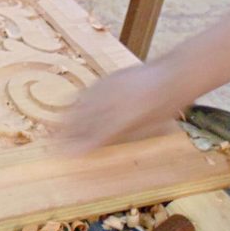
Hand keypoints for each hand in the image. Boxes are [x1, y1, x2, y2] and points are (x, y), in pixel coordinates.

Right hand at [62, 61, 187, 154]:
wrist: (171, 76)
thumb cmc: (165, 108)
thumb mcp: (147, 128)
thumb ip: (121, 137)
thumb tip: (99, 145)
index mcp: (123, 118)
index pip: (93, 135)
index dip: (78, 145)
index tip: (66, 154)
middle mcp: (110, 102)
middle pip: (81, 120)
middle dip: (67, 133)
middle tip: (58, 145)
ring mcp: (106, 88)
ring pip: (79, 106)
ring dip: (69, 119)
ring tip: (61, 130)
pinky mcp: (105, 79)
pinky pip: (85, 94)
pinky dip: (77, 105)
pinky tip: (74, 111)